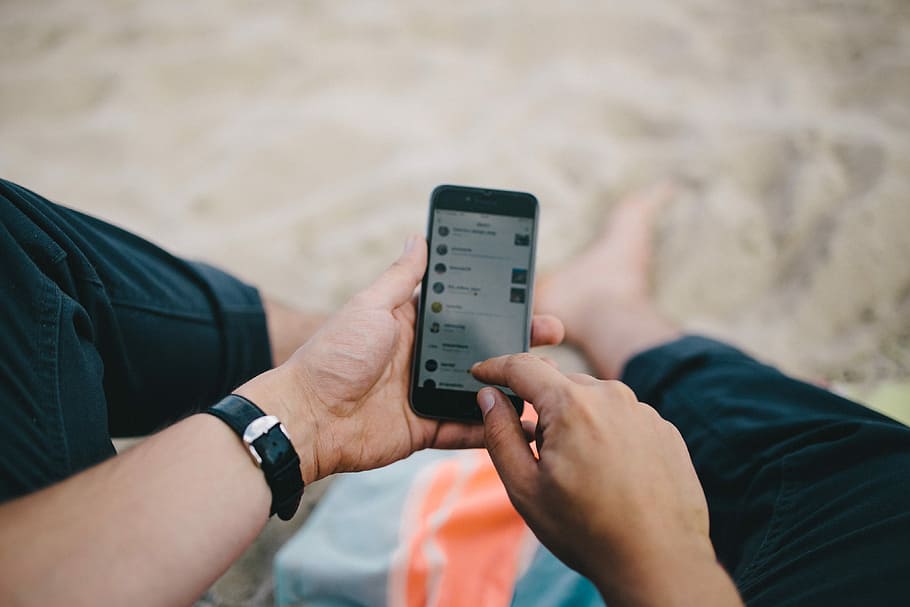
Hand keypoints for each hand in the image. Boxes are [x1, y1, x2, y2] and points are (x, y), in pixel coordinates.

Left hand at [237, 236, 563, 482]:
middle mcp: (424, 357)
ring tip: (548, 377)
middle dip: (518, 340)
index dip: (496, 302)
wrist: (307, 417)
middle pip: (481, 347)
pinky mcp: (426, 427)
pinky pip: (465, 428)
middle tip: (553, 332)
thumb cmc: (333, 355)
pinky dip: (492, 428)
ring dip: (513, 383)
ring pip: (481, 388)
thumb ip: (400, 278)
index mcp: (413, 324)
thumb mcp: (369, 307)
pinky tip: (524, 423)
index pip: (464, 309)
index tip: (529, 293)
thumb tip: (419, 237)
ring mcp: (428, 394)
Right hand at [471, 354, 741, 606]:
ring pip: (593, 402)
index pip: (523, 367)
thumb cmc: (588, 530)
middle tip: (542, 457)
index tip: (481, 374)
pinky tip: (612, 476)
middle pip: (560, 385)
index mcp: (572, 405)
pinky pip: (623, 419)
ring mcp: (643, 412)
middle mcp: (612, 397)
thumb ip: (500, 434)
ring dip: (577, 423)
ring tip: (582, 474)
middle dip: (542, 409)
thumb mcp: (525, 488)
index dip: (495, 368)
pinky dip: (608, 436)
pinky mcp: (664, 430)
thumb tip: (489, 397)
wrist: (658, 562)